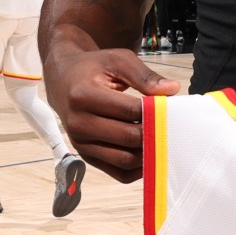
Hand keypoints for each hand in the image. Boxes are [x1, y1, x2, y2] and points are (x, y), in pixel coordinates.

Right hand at [47, 44, 183, 181]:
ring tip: (161, 138)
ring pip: (125, 160)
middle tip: (171, 126)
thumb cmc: (93, 68)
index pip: (130, 111)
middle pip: (129, 138)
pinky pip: (118, 173)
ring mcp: (80, 143)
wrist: (63, 80)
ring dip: (148, 153)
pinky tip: (149, 153)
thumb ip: (145, 76)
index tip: (171, 109)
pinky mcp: (86, 156)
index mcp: (83, 95)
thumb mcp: (117, 61)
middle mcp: (78, 123)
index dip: (155, 112)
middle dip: (154, 133)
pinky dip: (138, 169)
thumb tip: (172, 90)